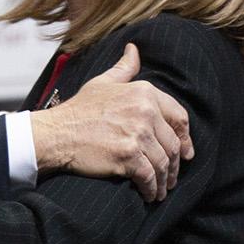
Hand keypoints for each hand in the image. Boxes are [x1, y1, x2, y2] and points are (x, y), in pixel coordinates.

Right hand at [29, 44, 192, 201]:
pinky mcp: (128, 156)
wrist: (56, 133)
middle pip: (173, 143)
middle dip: (176, 164)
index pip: (178, 117)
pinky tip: (150, 195)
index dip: (185, 137)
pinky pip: (149, 177)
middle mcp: (145, 111)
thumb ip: (124, 68)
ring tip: (162, 189)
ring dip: (165, 180)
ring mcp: (137, 134)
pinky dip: (152, 189)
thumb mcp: (102, 82)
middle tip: (172, 176)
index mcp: (144, 92)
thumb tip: (133, 49)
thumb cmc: (78, 109)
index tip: (186, 151)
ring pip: (164, 162)